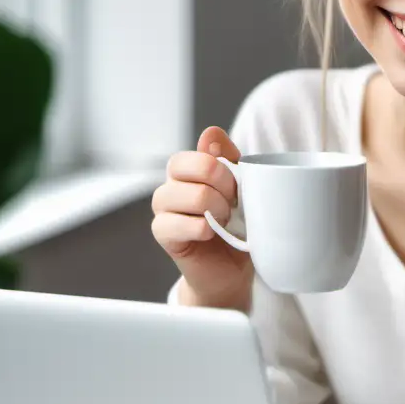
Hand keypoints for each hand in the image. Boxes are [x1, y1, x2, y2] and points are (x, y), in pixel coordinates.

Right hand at [151, 126, 251, 308]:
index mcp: (187, 172)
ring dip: (214, 208)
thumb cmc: (236, 227)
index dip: (220, 166)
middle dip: (220, 184)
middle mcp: (170, 186)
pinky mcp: (163, 235)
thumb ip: (228, 158)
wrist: (231, 270)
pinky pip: (180, 224)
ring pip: (187, 195)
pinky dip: (203, 229)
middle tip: (232, 204)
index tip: (237, 185)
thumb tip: (211, 133)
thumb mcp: (241, 188)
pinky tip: (211, 235)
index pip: (195, 153)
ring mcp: (163, 210)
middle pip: (185, 166)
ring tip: (223, 221)